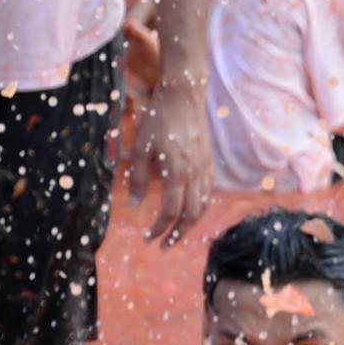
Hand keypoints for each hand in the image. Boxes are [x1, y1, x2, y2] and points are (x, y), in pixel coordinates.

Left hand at [122, 77, 213, 246]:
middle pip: (191, 214)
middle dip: (177, 234)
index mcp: (177, 172)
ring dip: (190, 225)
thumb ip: (137, 178)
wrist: (184, 97)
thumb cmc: (158, 121)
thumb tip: (134, 206)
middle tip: (164, 247)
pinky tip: (190, 212)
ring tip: (177, 235)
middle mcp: (195, 174)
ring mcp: (205, 168)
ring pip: (203, 205)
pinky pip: (208, 192)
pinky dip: (200, 208)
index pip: (170, 210)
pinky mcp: (209, 163)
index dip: (160, 228)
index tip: (148, 238)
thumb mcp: (140, 148)